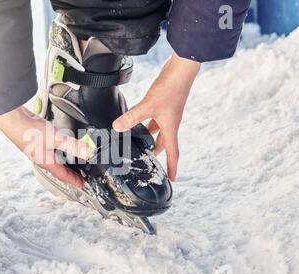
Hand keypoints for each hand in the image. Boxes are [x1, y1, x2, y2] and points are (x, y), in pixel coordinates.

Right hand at [0, 106, 92, 187]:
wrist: (13, 120)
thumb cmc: (30, 132)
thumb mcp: (56, 138)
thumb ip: (73, 145)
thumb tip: (88, 152)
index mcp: (47, 162)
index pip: (63, 176)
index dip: (74, 180)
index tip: (82, 184)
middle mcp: (41, 159)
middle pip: (58, 170)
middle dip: (69, 173)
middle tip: (79, 174)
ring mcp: (37, 151)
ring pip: (53, 160)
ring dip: (63, 162)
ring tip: (72, 161)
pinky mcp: (35, 142)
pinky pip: (49, 151)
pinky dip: (57, 151)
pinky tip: (59, 144)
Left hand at [113, 53, 200, 180]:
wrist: (181, 70)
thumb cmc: (171, 88)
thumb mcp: (148, 105)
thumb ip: (132, 117)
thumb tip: (117, 127)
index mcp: (170, 128)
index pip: (172, 153)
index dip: (172, 167)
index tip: (172, 179)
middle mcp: (170, 123)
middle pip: (163, 144)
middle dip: (157, 155)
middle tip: (149, 163)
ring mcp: (167, 114)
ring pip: (158, 132)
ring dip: (150, 139)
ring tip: (139, 145)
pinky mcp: (163, 105)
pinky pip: (154, 120)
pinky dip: (146, 124)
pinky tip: (137, 123)